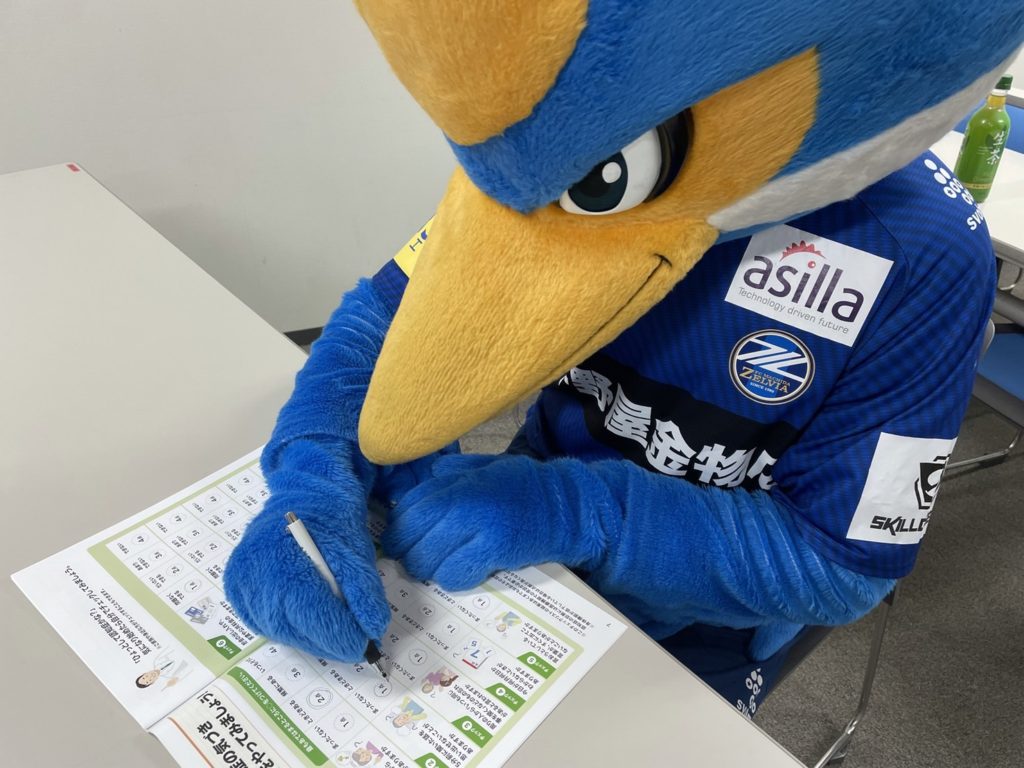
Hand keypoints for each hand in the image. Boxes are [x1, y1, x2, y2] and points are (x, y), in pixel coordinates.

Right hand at [224, 440, 390, 660]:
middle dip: (326, 640)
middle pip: (291, 626)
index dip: (336, 633)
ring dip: (308, 638)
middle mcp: (251, 571)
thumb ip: (364, 592)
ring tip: (335, 635)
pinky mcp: (237, 589)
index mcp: (280, 555)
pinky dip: (290, 629)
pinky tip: (309, 622)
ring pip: (277, 630)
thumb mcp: (355, 552)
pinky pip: (264, 623)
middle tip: (354, 646)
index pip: (308, 609)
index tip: (363, 647)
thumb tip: (373, 630)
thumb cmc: (332, 522)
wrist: (305, 497)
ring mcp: (240, 581)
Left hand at [380, 454, 605, 590]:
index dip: (399, 528)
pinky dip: (453, 578)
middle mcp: (462, 503)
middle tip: (413, 557)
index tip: (401, 538)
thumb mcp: (485, 467)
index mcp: (457, 482)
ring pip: (427, 561)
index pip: (409, 508)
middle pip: (410, 537)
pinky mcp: (494, 552)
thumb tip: (423, 482)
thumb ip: (452, 474)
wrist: (567, 508)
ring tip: (439, 564)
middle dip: (406, 552)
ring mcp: (478, 528)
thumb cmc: (525, 487)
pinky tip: (465, 570)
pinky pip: (454, 576)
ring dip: (428, 568)